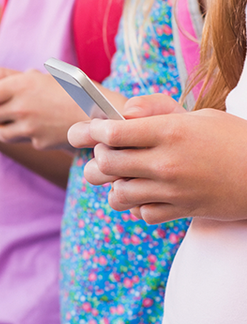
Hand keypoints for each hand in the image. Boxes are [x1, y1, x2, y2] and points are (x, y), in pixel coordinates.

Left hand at [0, 67, 86, 149]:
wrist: (104, 113)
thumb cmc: (75, 89)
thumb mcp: (45, 76)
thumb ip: (17, 81)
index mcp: (19, 85)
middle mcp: (20, 107)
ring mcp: (28, 127)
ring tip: (8, 116)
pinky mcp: (37, 142)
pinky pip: (18, 139)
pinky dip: (19, 133)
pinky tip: (31, 125)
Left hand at [72, 93, 246, 223]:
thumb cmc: (232, 139)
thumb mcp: (198, 115)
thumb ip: (156, 109)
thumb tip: (124, 113)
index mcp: (170, 132)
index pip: (112, 133)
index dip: (93, 131)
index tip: (90, 130)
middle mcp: (167, 162)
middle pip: (105, 164)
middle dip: (98, 158)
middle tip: (106, 153)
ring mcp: (173, 190)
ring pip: (118, 194)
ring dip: (115, 185)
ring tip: (125, 176)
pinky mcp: (182, 210)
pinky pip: (142, 213)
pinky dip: (139, 205)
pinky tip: (147, 193)